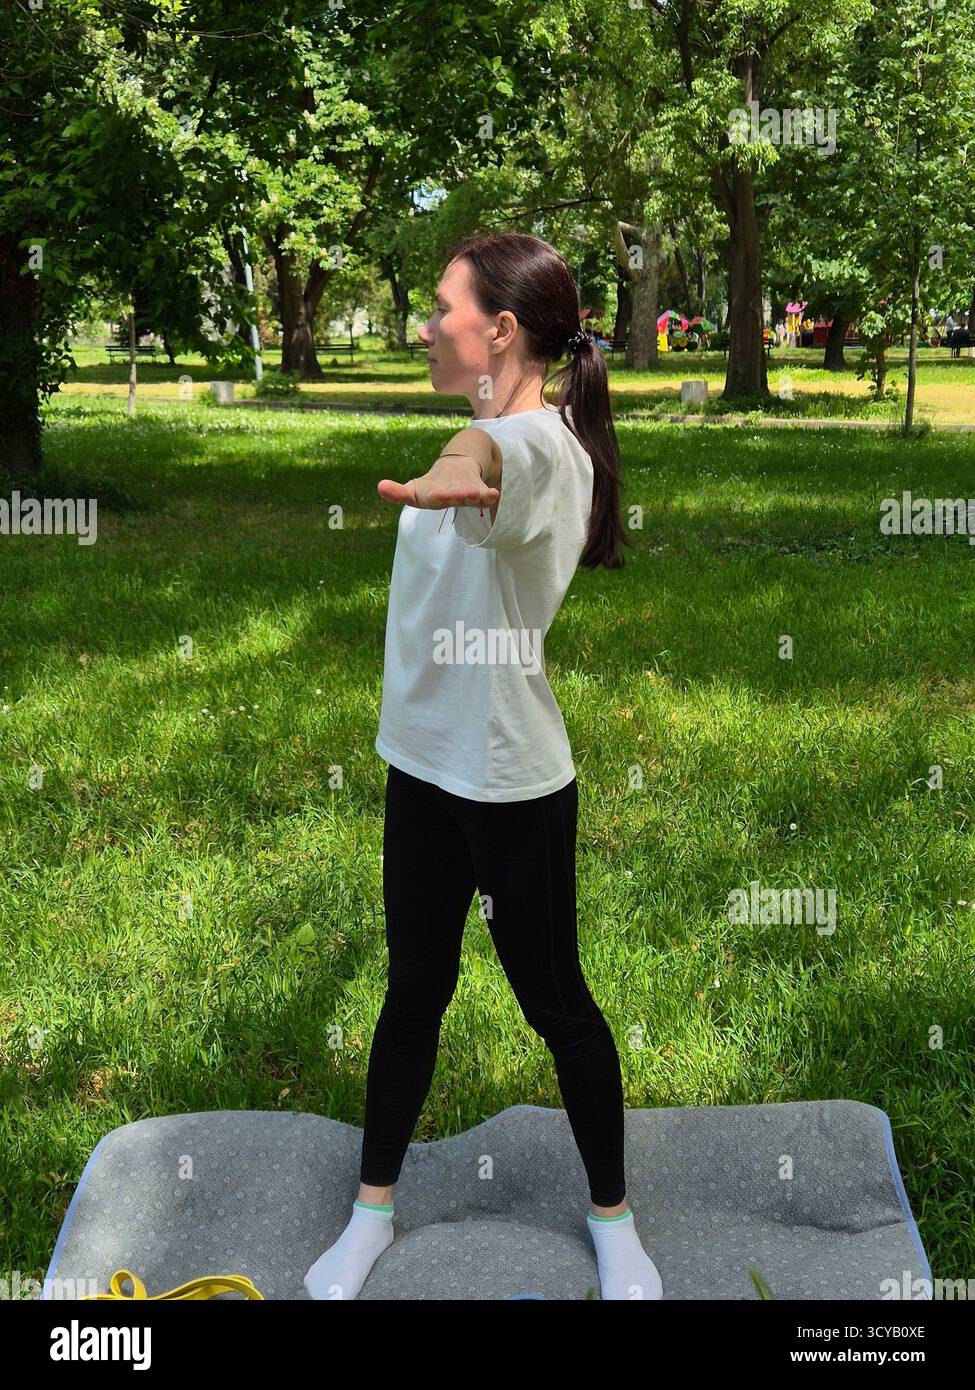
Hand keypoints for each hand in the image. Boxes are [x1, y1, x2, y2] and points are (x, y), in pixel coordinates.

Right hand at [377, 446, 499, 510]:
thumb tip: (379, 487)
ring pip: (470, 495)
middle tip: (456, 495)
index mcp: (434, 498)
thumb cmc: (433, 487)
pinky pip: (486, 494)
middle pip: (453, 497)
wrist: (456, 476)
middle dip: (455, 495)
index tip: (436, 495)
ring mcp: (467, 495)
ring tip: (477, 494)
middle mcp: (451, 498)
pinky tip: (494, 493)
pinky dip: (490, 495)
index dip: (435, 496)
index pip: (433, 498)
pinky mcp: (480, 490)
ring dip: (473, 494)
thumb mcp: (414, 489)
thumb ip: (397, 492)